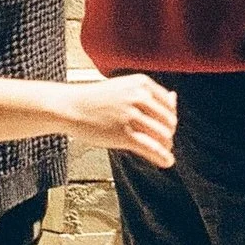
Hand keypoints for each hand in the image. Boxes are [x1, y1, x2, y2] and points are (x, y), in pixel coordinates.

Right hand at [60, 73, 178, 166]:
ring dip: (166, 147)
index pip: (169, 104)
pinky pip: (151, 148)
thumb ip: (149, 93)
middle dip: (168, 134)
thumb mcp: (124, 87)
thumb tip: (174, 98)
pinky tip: (166, 162)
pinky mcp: (124, 135)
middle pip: (169, 121)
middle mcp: (139, 97)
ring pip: (163, 135)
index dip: (170, 119)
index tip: (166, 128)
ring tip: (163, 153)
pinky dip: (162, 157)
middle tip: (163, 143)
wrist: (70, 106)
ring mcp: (131, 116)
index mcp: (142, 83)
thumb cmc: (96, 99)